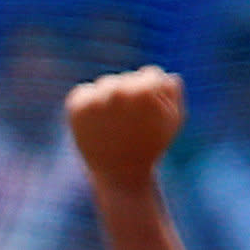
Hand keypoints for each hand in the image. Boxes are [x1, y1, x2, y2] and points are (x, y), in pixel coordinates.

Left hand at [65, 68, 186, 183]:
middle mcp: (118, 91)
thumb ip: (173, 89)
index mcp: (144, 91)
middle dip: (130, 98)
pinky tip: (97, 124)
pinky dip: (88, 104)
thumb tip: (163, 74)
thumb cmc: (150, 146)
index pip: (150, 74)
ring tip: (114, 127)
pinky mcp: (76, 106)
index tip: (149, 116)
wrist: (120, 174)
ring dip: (109, 101)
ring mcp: (95, 99)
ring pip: (106, 86)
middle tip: (130, 125)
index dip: (153, 95)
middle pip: (126, 80)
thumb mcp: (174, 118)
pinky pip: (84, 92)